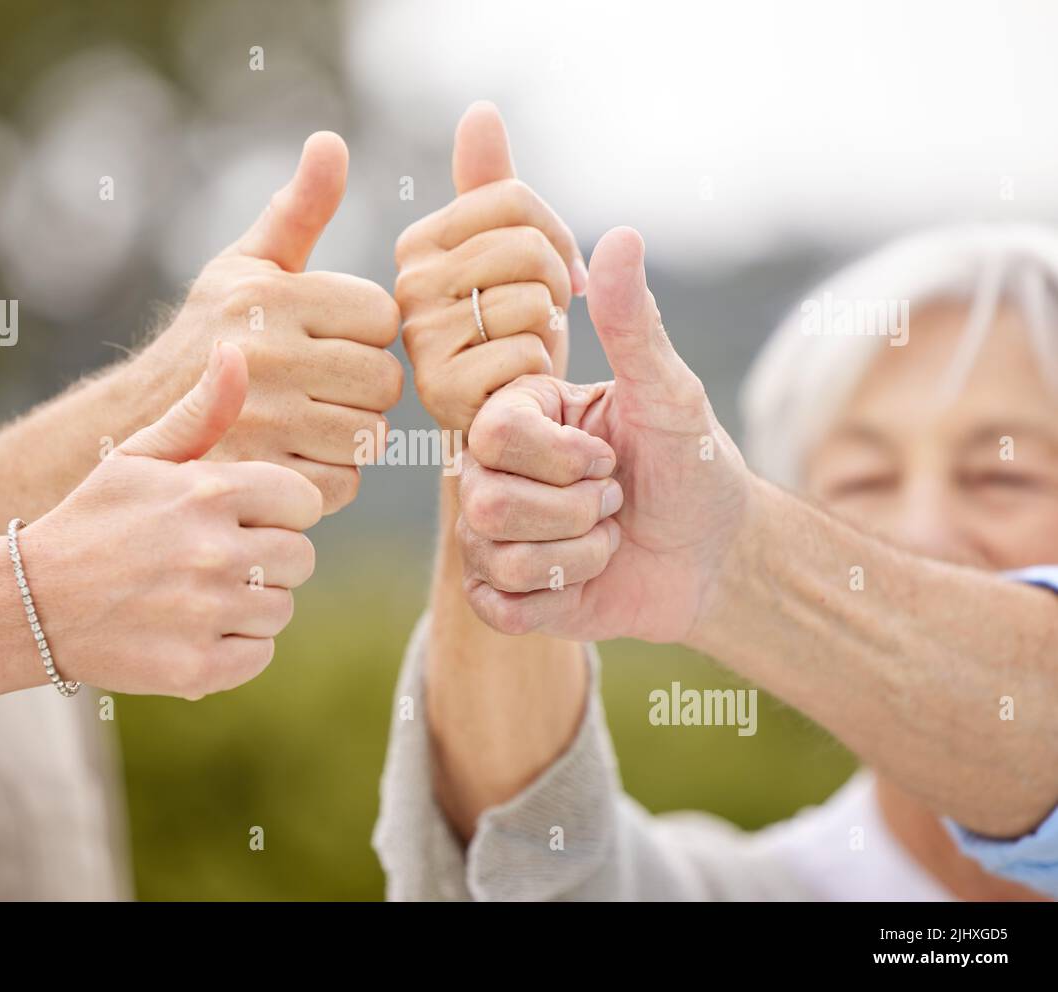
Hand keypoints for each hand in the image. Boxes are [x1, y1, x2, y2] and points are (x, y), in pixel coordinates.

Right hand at [21, 341, 321, 700]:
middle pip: (300, 559)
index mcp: (209, 491)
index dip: (279, 512)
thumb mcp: (139, 456)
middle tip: (215, 561)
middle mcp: (213, 550)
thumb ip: (201, 411)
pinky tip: (192, 630)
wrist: (29, 603)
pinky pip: (260, 655)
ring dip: (250, 605)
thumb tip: (237, 350)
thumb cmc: (94, 521)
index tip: (245, 519)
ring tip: (197, 595)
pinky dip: (235, 649)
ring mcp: (205, 612)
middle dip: (266, 559)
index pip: (304, 502)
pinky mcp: (196, 666)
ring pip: (281, 608)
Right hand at [137, 131, 402, 512]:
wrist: (137, 424)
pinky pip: (345, 482)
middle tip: (324, 387)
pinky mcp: (262, 477)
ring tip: (308, 423)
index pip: (382, 316)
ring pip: (370, 434)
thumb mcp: (245, 266)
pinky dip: (330, 479)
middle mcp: (266, 355)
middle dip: (363, 387)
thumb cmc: (208, 337)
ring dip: (349, 434)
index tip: (329, 339)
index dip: (364, 332)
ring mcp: (264, 422)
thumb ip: (299, 210)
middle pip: (384, 381)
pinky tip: (295, 459)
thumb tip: (332, 142)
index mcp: (271, 296)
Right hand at [395, 102, 585, 433]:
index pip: (514, 198)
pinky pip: (524, 357)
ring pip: (530, 300)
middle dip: (557, 284)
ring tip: (528, 357)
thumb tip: (480, 114)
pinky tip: (522, 393)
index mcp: (420, 245)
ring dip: (550, 335)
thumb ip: (492, 190)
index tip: (562, 272)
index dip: (559, 235)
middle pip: (525, 245)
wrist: (518, 438)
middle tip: (544, 322)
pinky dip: (542, 377)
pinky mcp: (441, 395)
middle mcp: (407, 289)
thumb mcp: (511, 262)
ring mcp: (420, 343)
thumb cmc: (520, 347)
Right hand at [457, 227, 751, 642]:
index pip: (491, 434)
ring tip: (608, 537)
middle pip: (485, 502)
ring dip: (579, 553)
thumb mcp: (670, 393)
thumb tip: (623, 231)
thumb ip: (634, 323)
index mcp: (520, 416)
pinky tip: (587, 577)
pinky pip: (498, 606)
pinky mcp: (503, 595)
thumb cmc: (694, 464)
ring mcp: (493, 535)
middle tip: (615, 501)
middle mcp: (493, 471)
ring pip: (495, 556)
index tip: (609, 457)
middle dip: (577, 511)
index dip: (560, 458)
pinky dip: (558, 598)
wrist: (717, 554)